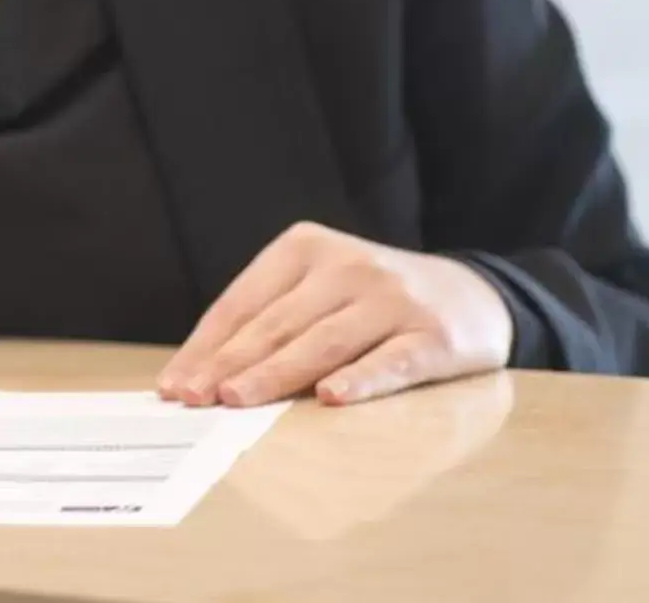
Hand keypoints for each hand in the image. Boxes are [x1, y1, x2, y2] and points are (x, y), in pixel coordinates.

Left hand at [158, 222, 512, 407]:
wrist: (473, 295)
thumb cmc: (373, 302)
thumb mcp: (320, 290)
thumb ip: (270, 322)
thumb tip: (201, 376)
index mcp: (307, 248)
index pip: (243, 302)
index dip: (206, 346)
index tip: (175, 385)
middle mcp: (349, 266)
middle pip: (277, 323)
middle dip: (229, 364)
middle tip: (195, 400)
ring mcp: (393, 299)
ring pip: (323, 342)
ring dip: (277, 374)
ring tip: (238, 402)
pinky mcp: (433, 336)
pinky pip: (391, 361)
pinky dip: (361, 379)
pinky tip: (332, 398)